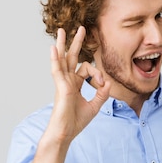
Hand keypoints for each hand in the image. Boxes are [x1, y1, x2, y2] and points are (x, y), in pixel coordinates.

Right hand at [46, 26, 110, 142]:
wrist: (65, 133)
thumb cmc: (76, 122)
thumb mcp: (95, 106)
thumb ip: (102, 94)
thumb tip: (108, 82)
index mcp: (74, 85)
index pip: (86, 70)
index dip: (97, 74)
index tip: (102, 84)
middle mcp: (67, 81)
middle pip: (71, 58)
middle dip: (76, 43)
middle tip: (81, 29)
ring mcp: (63, 83)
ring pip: (62, 59)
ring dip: (62, 44)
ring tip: (61, 30)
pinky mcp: (61, 87)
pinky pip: (57, 70)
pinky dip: (55, 59)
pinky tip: (54, 49)